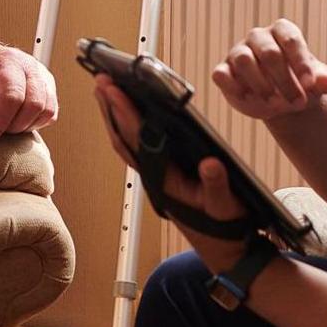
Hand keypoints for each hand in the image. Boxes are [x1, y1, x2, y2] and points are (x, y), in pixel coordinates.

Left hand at [0, 44, 57, 141]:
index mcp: (10, 60)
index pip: (13, 96)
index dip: (1, 120)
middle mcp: (32, 67)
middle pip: (35, 105)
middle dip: (15, 125)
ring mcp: (43, 77)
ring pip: (47, 111)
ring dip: (26, 126)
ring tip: (6, 124)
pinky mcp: (48, 89)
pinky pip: (50, 115)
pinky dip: (35, 124)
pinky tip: (16, 120)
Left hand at [92, 75, 251, 274]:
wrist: (222, 248)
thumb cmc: (225, 224)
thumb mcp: (226, 206)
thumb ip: (217, 185)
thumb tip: (211, 164)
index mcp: (165, 181)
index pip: (140, 142)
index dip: (125, 114)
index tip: (114, 90)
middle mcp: (153, 177)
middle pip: (123, 139)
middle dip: (111, 109)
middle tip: (100, 79)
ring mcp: (154, 176)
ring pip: (125, 143)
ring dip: (113, 116)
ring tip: (104, 87)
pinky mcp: (160, 174)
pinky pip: (136, 146)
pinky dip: (126, 126)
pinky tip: (124, 111)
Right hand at [212, 19, 326, 119]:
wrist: (283, 100)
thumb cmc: (301, 84)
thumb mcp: (316, 83)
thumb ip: (323, 80)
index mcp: (282, 31)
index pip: (291, 40)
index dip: (301, 63)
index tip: (310, 85)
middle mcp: (258, 37)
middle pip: (269, 53)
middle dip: (285, 81)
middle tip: (297, 103)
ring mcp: (238, 52)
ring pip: (244, 60)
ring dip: (261, 86)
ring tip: (275, 105)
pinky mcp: (223, 71)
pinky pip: (221, 74)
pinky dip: (233, 87)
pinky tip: (249, 100)